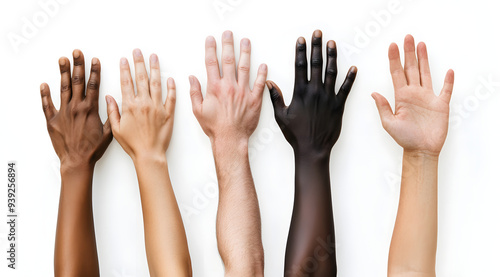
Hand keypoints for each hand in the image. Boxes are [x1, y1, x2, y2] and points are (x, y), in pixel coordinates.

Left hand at [40, 50, 111, 169]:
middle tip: (77, 52)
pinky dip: (45, 95)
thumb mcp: (108, 133)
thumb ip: (110, 116)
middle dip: (78, 65)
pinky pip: (47, 105)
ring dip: (63, 73)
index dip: (94, 71)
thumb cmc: (93, 149)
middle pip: (77, 82)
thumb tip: (112, 101)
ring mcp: (63, 113)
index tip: (94, 60)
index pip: (93, 85)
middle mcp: (76, 108)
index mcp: (90, 109)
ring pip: (63, 88)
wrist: (77, 161)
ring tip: (62, 59)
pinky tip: (44, 85)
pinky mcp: (52, 121)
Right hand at [106, 49, 175, 160]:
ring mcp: (157, 107)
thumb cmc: (132, 144)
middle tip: (138, 51)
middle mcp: (144, 103)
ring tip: (154, 57)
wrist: (149, 154)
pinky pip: (171, 97)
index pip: (126, 82)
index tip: (124, 59)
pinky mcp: (168, 113)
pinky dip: (171, 87)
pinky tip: (170, 78)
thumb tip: (109, 97)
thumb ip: (113, 111)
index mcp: (130, 106)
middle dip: (139, 63)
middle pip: (141, 78)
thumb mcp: (116, 129)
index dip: (125, 69)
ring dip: (155, 69)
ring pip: (156, 84)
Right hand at [189, 31, 267, 144]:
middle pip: (229, 60)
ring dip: (245, 53)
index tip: (211, 39)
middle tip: (229, 34)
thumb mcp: (198, 110)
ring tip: (246, 42)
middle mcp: (230, 86)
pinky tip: (263, 65)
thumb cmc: (214, 127)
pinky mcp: (254, 100)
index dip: (211, 49)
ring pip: (245, 68)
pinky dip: (262, 73)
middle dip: (228, 45)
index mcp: (215, 88)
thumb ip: (194, 92)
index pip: (212, 63)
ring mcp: (243, 92)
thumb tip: (191, 78)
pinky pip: (259, 83)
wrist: (230, 139)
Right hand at [266, 30, 356, 156]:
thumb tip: (269, 83)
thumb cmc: (295, 134)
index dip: (300, 51)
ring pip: (331, 72)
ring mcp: (328, 97)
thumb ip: (275, 98)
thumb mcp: (281, 116)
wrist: (312, 148)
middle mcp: (315, 91)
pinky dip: (350, 78)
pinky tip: (353, 68)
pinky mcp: (339, 105)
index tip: (301, 40)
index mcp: (300, 92)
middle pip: (316, 64)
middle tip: (318, 34)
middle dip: (316, 47)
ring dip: (332, 56)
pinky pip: (346, 89)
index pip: (300, 66)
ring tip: (332, 43)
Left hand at [372, 35, 453, 155]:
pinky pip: (445, 90)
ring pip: (426, 73)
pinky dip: (448, 81)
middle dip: (409, 53)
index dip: (394, 59)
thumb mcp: (389, 123)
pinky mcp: (440, 105)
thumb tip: (374, 93)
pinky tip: (448, 71)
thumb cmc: (404, 139)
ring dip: (424, 59)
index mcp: (401, 96)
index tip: (392, 45)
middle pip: (411, 68)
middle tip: (408, 37)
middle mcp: (414, 93)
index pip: (396, 73)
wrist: (420, 150)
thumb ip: (383, 107)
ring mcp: (427, 97)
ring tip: (421, 44)